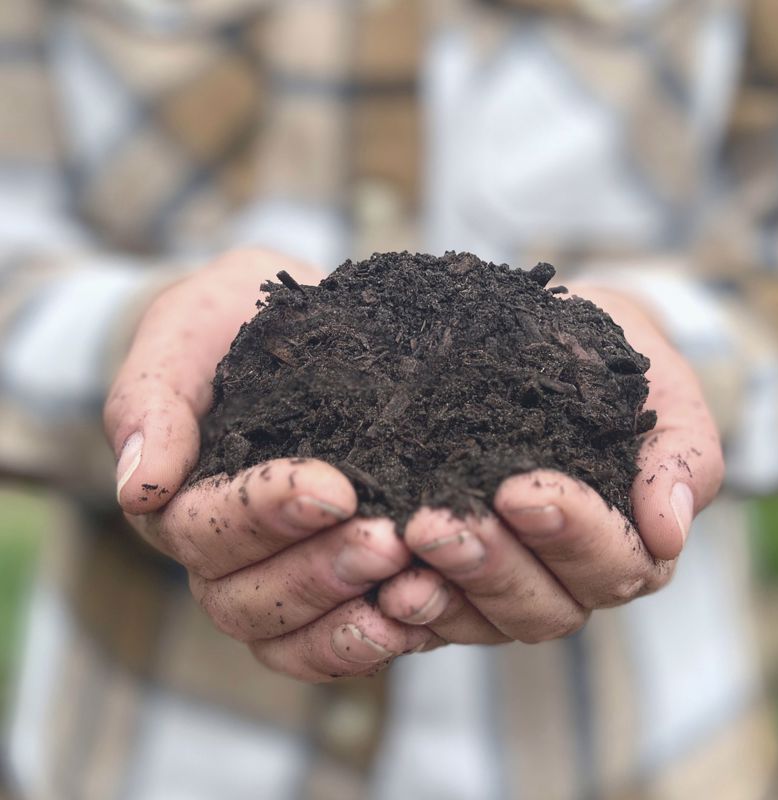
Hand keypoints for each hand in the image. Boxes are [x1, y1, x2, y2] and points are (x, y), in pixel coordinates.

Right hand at [105, 249, 434, 681]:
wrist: (290, 331)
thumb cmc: (229, 326)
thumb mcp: (185, 335)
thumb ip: (153, 402)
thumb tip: (138, 487)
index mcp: (179, 500)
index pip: (203, 529)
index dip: (264, 516)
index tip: (334, 489)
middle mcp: (221, 554)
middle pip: (244, 600)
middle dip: (316, 574)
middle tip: (387, 542)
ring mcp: (273, 576)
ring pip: (287, 635)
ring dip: (348, 619)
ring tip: (414, 585)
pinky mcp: (328, 586)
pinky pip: (333, 643)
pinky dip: (372, 640)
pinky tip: (422, 617)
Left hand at [378, 285, 724, 645]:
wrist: (557, 349)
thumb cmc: (617, 369)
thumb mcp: (662, 395)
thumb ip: (681, 457)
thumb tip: (671, 529)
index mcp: (629, 544)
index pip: (612, 562)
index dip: (570, 534)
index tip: (521, 490)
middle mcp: (570, 579)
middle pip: (543, 605)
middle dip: (490, 566)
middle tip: (434, 526)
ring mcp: (511, 586)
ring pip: (485, 618)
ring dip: (441, 590)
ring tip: (395, 551)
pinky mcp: (458, 583)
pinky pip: (435, 614)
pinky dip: (407, 607)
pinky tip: (373, 584)